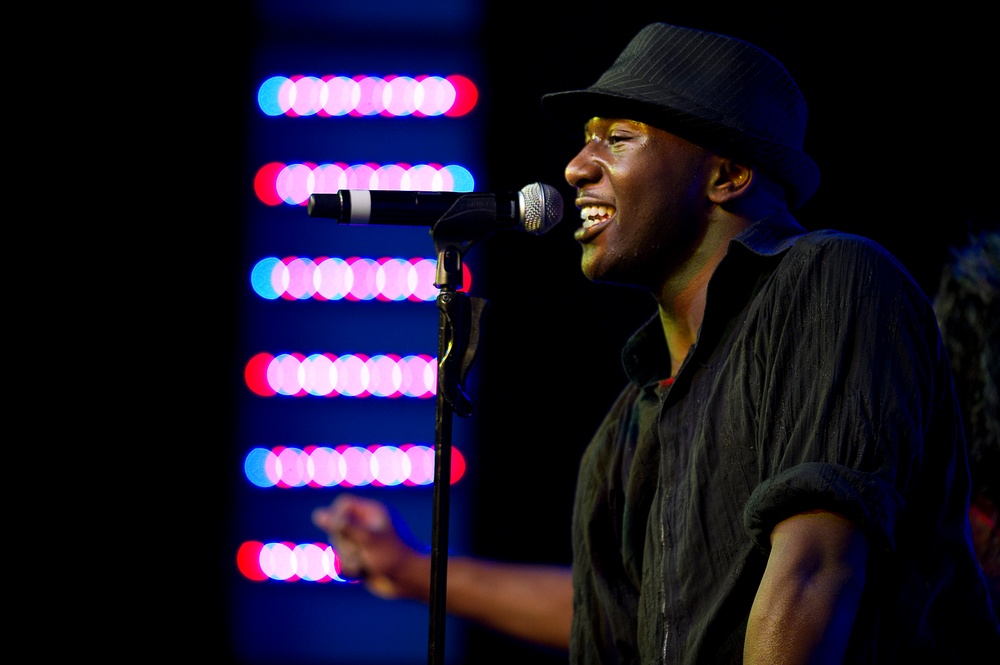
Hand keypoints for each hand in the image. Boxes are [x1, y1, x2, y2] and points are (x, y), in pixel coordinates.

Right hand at [312, 494, 428, 599]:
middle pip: (336, 528)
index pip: (342, 504)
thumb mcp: (366, 539)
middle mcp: (366, 525)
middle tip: (358, 552)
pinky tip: (363, 573)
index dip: (335, 516)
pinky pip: (342, 562)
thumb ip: (342, 526)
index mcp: (372, 512)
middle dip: (342, 544)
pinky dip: (349, 569)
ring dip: (346, 559)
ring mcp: (362, 543)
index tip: (338, 530)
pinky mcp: (360, 559)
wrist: (408, 581)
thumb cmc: (392, 556)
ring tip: (363, 565)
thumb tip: (317, 514)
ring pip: (338, 547)